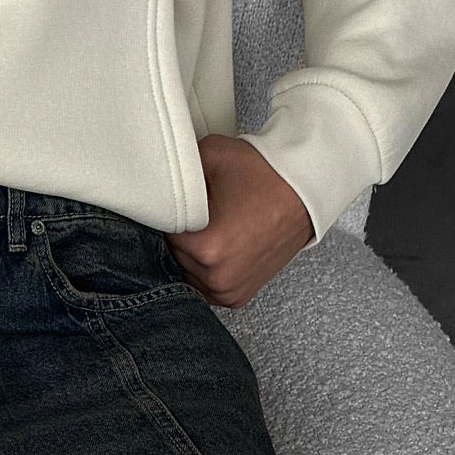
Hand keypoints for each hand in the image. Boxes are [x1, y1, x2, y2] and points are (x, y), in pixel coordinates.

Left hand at [163, 133, 313, 308]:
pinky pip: (204, 287)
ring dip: (190, 257)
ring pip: (185, 275)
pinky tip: (219, 246)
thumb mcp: (211, 156)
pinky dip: (205, 270)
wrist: (305, 187)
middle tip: (201, 215)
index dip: (166, 218)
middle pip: (172, 259)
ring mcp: (227, 292)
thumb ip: (174, 173)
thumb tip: (149, 186)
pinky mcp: (236, 299)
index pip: (160, 236)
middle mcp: (217, 277)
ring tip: (214, 229)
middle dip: (179, 238)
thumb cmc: (264, 172)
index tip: (178, 206)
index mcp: (207, 248)